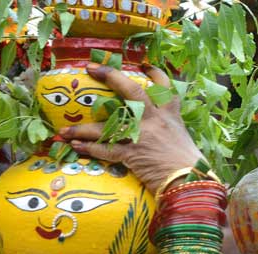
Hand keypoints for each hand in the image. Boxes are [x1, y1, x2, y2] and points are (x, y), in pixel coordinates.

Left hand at [60, 64, 202, 193]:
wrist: (192, 183)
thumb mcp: (184, 140)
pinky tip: (76, 146)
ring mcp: (142, 135)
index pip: (164, 87)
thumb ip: (170, 132)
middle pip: (131, 92)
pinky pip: (105, 149)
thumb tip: (161, 133)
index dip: (154, 74)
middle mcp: (154, 120)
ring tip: (65, 130)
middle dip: (110, 77)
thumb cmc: (190, 166)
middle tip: (91, 68)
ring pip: (107, 127)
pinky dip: (89, 148)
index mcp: (170, 115)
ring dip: (83, 128)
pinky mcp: (132, 154)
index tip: (144, 66)